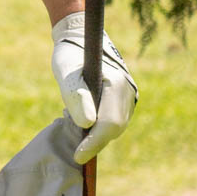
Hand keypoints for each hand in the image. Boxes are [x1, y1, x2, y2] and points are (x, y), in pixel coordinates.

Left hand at [50, 11, 138, 163]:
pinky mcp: (124, 99)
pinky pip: (114, 120)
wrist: (80, 38)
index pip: (109, 123)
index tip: (78, 157)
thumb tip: (87, 125)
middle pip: (114, 128)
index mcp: (117, 84)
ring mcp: (129, 95)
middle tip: (74, 152)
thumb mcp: (67, 74)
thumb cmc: (70, 55)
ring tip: (75, 131)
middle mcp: (128, 91)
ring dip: (96, 135)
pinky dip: (99, 127)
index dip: (94, 142)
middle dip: (95, 142)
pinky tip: (83, 124)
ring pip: (115, 126)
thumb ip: (77, 97)